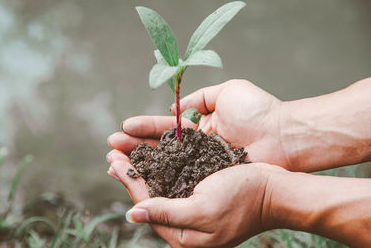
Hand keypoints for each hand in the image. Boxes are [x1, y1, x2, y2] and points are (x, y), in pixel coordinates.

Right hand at [108, 79, 288, 168]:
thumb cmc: (258, 110)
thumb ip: (199, 98)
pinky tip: (143, 178)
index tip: (123, 128)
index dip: (143, 129)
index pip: (165, 128)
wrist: (284, 135)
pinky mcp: (211, 179)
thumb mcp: (227, 92)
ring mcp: (203, 165)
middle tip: (111, 148)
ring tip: (116, 161)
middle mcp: (198, 148)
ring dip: (142, 163)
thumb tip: (174, 108)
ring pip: (166, 166)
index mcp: (200, 127)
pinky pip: (182, 180)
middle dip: (135, 147)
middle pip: (160, 148)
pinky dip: (162, 180)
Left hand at [108, 154, 280, 247]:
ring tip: (124, 151)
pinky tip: (151, 155)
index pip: (146, 205)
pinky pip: (173, 179)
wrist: (274, 190)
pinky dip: (160, 166)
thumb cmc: (243, 200)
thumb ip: (167, 214)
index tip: (112, 161)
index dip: (129, 181)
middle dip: (130, 172)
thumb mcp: (204, 210)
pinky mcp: (200, 194)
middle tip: (112, 153)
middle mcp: (185, 224)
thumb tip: (132, 215)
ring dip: (142, 166)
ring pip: (159, 185)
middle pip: (149, 195)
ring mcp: (192, 208)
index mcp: (183, 235)